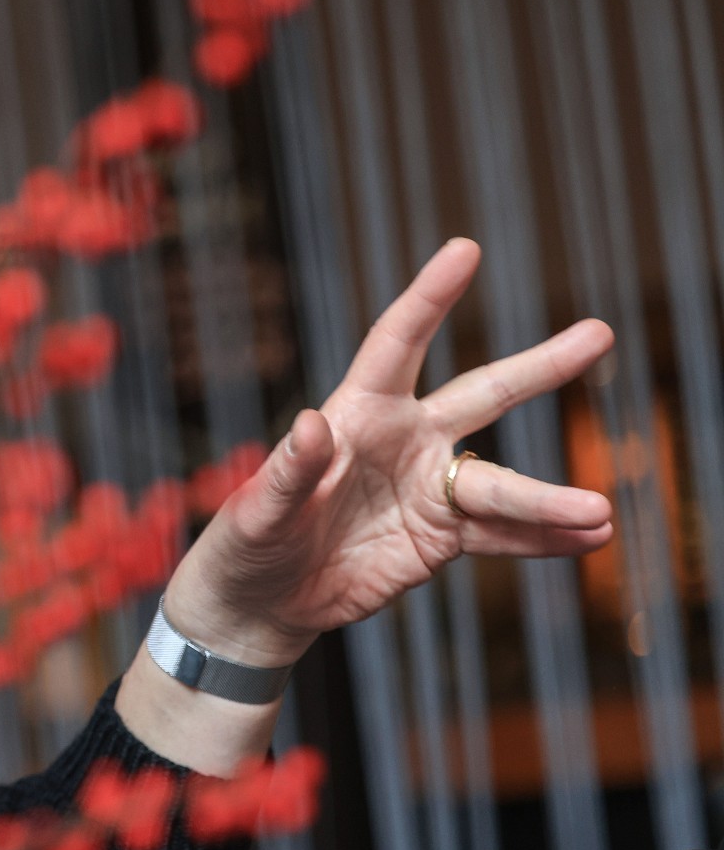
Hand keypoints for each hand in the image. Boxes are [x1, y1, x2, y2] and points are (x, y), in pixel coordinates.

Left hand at [167, 238, 614, 666]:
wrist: (262, 600)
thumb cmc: (249, 541)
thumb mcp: (257, 510)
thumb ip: (287, 473)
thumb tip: (308, 423)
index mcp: (356, 415)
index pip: (396, 344)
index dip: (429, 298)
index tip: (465, 250)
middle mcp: (404, 441)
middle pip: (481, 395)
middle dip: (539, 367)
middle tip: (599, 333)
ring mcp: (427, 488)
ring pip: (500, 485)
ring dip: (550, 499)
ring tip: (600, 510)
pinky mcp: (440, 538)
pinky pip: (501, 536)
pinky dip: (545, 540)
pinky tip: (590, 540)